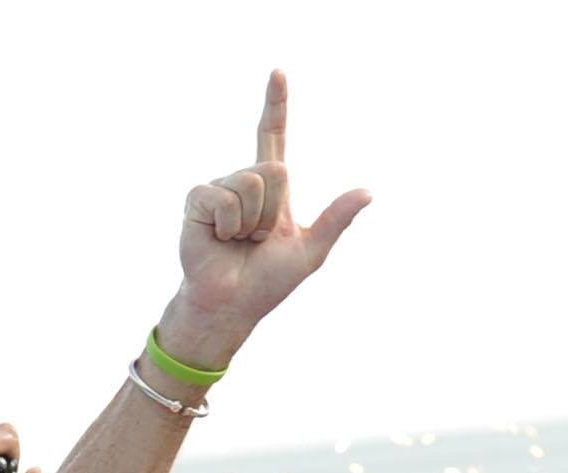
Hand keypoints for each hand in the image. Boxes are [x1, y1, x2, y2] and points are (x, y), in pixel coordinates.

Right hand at [161, 74, 372, 369]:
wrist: (233, 304)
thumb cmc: (268, 281)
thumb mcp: (311, 250)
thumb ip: (336, 219)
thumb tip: (368, 192)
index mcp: (271, 188)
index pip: (273, 136)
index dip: (276, 105)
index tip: (278, 73)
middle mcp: (244, 181)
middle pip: (276, 170)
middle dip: (274, 212)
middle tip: (259, 239)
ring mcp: (220, 187)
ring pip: (251, 182)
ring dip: (252, 223)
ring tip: (240, 241)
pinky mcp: (199, 199)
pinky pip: (226, 199)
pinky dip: (230, 226)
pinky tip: (221, 239)